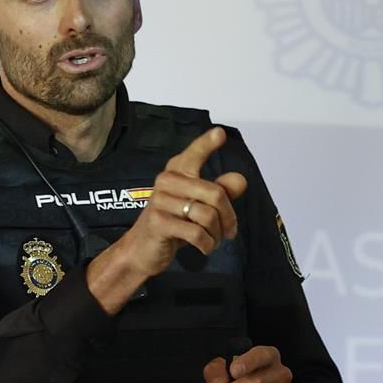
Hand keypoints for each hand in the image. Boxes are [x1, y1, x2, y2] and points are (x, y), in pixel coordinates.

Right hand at [85, 127, 248, 314]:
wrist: (142, 249)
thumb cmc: (173, 224)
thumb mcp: (197, 207)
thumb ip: (219, 192)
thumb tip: (240, 180)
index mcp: (177, 172)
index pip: (194, 154)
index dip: (207, 144)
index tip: (220, 134)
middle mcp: (167, 181)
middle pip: (216, 194)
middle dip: (228, 217)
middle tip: (229, 232)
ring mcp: (161, 201)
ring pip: (208, 216)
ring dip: (217, 234)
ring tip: (214, 241)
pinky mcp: (159, 222)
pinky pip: (196, 232)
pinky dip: (206, 244)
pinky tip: (205, 247)